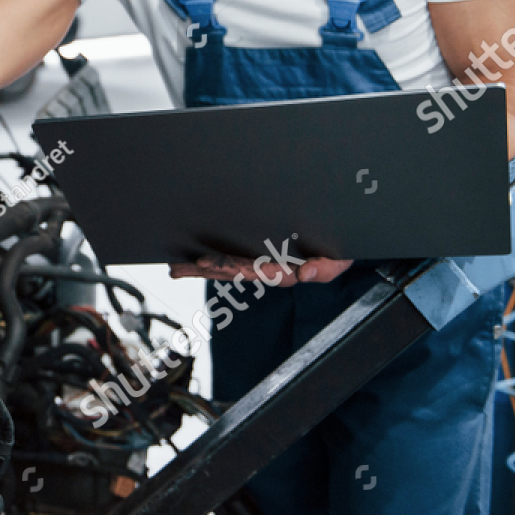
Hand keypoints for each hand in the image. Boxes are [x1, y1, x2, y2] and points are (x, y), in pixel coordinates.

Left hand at [168, 252, 352, 287]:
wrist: (337, 242)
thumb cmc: (335, 253)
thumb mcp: (336, 262)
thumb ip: (324, 268)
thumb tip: (305, 272)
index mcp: (282, 270)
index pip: (251, 270)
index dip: (227, 267)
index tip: (205, 264)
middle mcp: (267, 267)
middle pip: (232, 270)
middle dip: (205, 269)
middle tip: (180, 267)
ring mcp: (261, 261)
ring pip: (228, 265)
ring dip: (202, 267)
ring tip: (178, 268)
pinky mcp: (258, 253)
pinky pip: (233, 257)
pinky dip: (213, 261)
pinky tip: (191, 263)